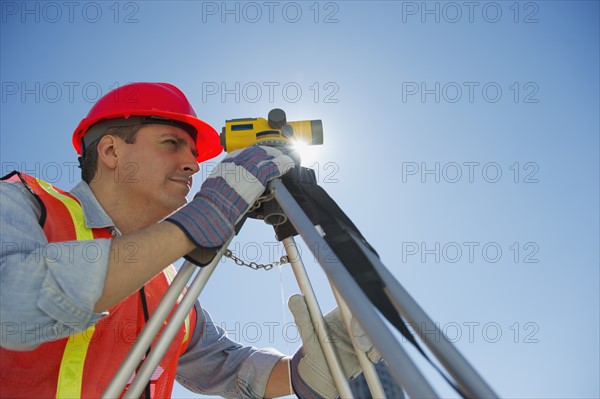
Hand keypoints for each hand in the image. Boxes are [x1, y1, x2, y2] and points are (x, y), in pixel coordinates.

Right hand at [166, 146, 294, 248]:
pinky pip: (275, 166)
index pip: (244, 152)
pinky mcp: (259, 176)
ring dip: (277, 156)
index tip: (259, 153)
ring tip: (284, 158)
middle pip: (257, 151)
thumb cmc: (213, 199)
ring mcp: (250, 167)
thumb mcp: (215, 182)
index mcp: (227, 162)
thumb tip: (227, 182)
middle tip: (274, 153)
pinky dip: (284, 164)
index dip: (254, 152)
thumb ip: (225, 178)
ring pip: (268, 157)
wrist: (216, 205)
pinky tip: (289, 163)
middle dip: (267, 152)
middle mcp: (239, 161)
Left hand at [288, 294, 380, 398]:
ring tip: (362, 349)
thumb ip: (302, 313)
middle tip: (357, 339)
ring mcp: (366, 335)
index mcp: (345, 310)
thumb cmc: (313, 346)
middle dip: (366, 325)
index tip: (354, 319)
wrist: (321, 371)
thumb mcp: (306, 330)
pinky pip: (381, 348)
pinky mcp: (372, 350)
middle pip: (371, 315)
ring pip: (378, 331)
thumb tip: (295, 297)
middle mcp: (358, 321)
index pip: (357, 300)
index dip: (359, 305)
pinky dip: (376, 351)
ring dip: (372, 339)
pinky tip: (368, 356)